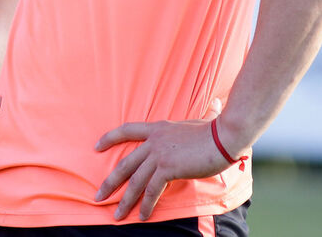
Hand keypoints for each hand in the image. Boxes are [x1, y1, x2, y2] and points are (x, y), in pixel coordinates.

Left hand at [93, 99, 230, 220]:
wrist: (224, 136)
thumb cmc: (216, 130)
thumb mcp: (201, 120)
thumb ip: (201, 116)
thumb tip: (215, 106)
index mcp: (158, 128)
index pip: (127, 130)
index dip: (110, 138)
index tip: (96, 146)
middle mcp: (153, 141)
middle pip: (125, 163)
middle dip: (110, 182)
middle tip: (98, 195)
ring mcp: (159, 154)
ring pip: (135, 181)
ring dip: (125, 200)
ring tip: (117, 215)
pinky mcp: (168, 168)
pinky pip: (152, 190)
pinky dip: (146, 204)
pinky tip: (142, 215)